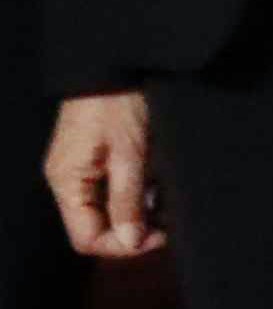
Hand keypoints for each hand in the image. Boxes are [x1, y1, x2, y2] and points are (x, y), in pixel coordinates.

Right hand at [45, 91, 157, 259]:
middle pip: (97, 227)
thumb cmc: (118, 103)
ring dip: (138, 211)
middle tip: (170, 220)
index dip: (123, 247)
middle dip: (134, 229)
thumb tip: (130, 242)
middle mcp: (68, 182)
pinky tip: (158, 184)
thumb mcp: (129, 154)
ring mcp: (80, 171)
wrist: (115, 62)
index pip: (86, 239)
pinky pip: (112, 190)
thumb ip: (128, 200)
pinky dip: (137, 193)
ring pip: (107, 210)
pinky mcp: (94, 159)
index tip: (161, 236)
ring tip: (167, 201)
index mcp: (67, 184)